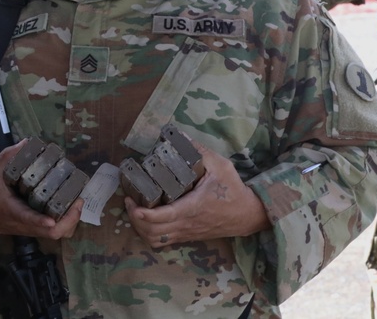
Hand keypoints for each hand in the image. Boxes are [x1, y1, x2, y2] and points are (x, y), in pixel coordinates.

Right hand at [0, 140, 82, 240]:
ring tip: (78, 202)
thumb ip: (7, 157)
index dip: (39, 220)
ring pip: (56, 234)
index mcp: (11, 210)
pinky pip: (55, 230)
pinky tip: (71, 205)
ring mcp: (32, 228)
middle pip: (50, 232)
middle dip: (68, 220)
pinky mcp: (36, 228)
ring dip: (70, 221)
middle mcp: (24, 223)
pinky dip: (67, 221)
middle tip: (78, 201)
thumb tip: (26, 143)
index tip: (51, 220)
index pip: (26, 218)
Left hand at [123, 140, 269, 248]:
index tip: (132, 202)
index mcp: (193, 207)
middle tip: (129, 201)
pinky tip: (145, 219)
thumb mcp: (220, 165)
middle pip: (153, 231)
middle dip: (135, 218)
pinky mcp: (187, 236)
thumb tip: (178, 135)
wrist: (248, 214)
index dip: (144, 214)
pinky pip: (163, 241)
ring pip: (156, 239)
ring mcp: (186, 232)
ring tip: (134, 210)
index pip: (164, 216)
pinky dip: (149, 233)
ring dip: (140, 228)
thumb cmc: (233, 189)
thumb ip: (199, 151)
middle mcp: (187, 224)